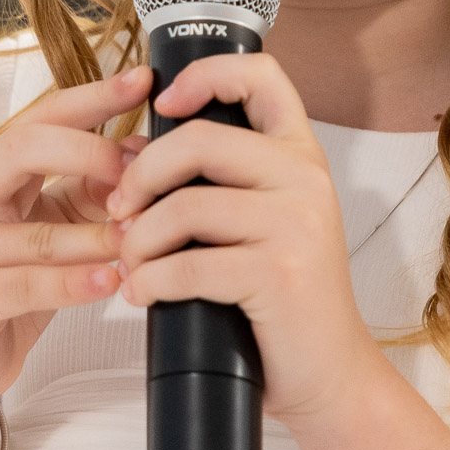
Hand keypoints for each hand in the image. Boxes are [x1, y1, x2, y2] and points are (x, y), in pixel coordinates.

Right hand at [0, 64, 150, 405]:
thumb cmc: (13, 283)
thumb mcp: (54, 226)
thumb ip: (90, 190)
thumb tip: (144, 152)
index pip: (41, 118)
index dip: (92, 97)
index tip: (141, 80)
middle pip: (21, 150)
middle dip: (88, 152)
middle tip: (137, 171)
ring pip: (35, 233)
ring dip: (97, 236)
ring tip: (142, 237)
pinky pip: (25, 287)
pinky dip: (74, 283)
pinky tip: (112, 280)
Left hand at [103, 53, 378, 425]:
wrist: (330, 374)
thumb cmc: (283, 297)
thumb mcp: (259, 222)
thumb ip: (211, 180)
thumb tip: (129, 151)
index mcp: (299, 154)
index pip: (260, 75)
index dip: (204, 75)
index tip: (162, 105)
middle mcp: (305, 177)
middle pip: (198, 140)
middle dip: (140, 176)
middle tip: (119, 209)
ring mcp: (296, 223)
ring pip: (184, 206)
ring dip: (139, 239)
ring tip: (129, 262)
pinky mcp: (279, 273)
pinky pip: (188, 265)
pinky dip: (150, 282)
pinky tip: (142, 293)